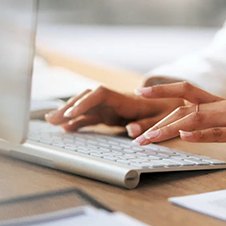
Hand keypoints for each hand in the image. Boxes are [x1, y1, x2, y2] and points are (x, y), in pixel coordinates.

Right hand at [45, 85, 182, 136]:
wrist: (176, 103)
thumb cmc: (171, 110)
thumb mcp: (164, 119)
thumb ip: (147, 124)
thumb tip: (131, 131)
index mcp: (127, 100)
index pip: (101, 94)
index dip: (85, 102)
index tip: (72, 112)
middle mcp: (116, 101)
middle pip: (88, 99)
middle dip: (69, 107)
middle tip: (52, 119)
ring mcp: (111, 108)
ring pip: (85, 108)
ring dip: (68, 113)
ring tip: (50, 122)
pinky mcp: (111, 115)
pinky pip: (91, 117)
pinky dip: (78, 122)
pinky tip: (65, 129)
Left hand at [132, 82, 225, 158]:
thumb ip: (215, 122)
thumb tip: (190, 127)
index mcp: (221, 103)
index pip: (186, 91)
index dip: (162, 90)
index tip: (139, 91)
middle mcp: (224, 106)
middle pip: (184, 106)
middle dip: (158, 120)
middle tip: (137, 135)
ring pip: (195, 119)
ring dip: (170, 129)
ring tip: (150, 139)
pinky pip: (219, 133)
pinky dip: (200, 134)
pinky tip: (185, 137)